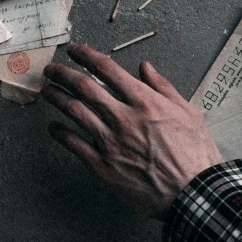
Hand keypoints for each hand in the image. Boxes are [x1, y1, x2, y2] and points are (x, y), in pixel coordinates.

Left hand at [42, 44, 222, 219]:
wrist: (192, 191)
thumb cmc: (194, 153)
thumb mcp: (188, 111)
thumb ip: (163, 87)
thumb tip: (145, 67)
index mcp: (145, 101)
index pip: (107, 69)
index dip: (86, 55)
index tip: (76, 50)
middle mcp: (123, 117)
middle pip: (83, 87)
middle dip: (63, 73)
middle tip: (53, 69)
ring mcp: (110, 142)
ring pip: (73, 112)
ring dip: (56, 97)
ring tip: (47, 91)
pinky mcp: (103, 166)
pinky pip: (73, 144)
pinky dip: (59, 132)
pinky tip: (53, 127)